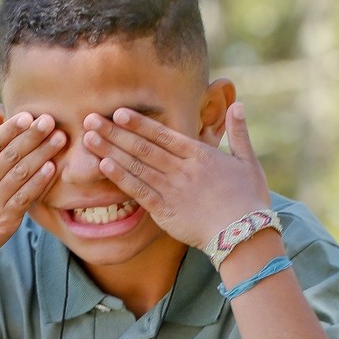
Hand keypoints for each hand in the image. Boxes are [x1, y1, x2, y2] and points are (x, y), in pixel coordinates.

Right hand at [0, 112, 66, 274]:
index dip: (11, 128)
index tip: (28, 115)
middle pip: (12, 154)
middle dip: (33, 135)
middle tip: (51, 120)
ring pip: (22, 173)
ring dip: (43, 154)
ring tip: (60, 139)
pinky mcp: (4, 223)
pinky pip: (25, 198)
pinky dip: (39, 183)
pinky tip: (52, 168)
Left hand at [82, 101, 271, 251]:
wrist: (244, 233)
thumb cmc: (249, 199)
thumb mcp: (248, 161)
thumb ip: (238, 132)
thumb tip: (237, 105)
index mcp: (199, 154)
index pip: (163, 134)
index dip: (138, 123)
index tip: (118, 112)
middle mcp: (181, 168)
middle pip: (142, 147)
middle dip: (114, 132)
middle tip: (90, 119)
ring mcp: (172, 189)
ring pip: (136, 165)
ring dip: (110, 150)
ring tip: (88, 138)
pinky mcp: (165, 211)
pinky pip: (139, 191)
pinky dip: (121, 177)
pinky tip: (104, 165)